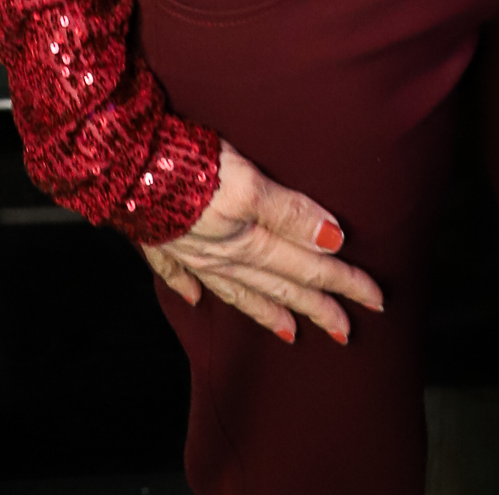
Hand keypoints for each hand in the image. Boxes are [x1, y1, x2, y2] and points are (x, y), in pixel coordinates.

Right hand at [143, 138, 384, 344]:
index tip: (376, 300)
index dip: (343, 282)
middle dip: (315, 306)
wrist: (122, 167)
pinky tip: (194, 300)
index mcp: (248, 241)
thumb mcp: (248, 185)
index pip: (308, 266)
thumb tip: (333, 240)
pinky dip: (188, 289)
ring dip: (265, 309)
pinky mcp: (159, 239)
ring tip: (288, 330)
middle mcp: (221, 254)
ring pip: (236, 288)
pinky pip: (179, 274)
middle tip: (346, 331)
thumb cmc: (190, 168)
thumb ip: (288, 212)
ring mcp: (189, 251)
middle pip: (278, 285)